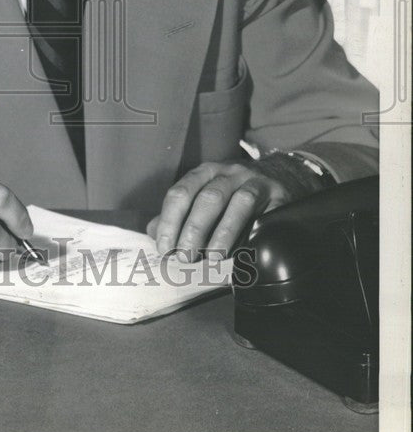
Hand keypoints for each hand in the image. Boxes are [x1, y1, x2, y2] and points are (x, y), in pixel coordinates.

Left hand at [146, 161, 291, 260]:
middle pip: (208, 198)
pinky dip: (255, 232)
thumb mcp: (202, 196)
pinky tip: (246, 250)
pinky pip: (267, 213)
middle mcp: (229, 173)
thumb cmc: (232, 194)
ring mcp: (255, 182)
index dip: (170, 221)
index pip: (181, 193)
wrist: (278, 177)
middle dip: (194, 230)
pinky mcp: (278, 195)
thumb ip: (178, 214)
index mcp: (204, 173)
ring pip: (239, 203)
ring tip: (213, 258)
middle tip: (186, 257)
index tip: (164, 248)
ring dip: (224, 233)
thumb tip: (153, 232)